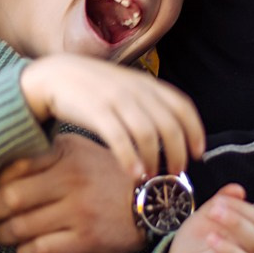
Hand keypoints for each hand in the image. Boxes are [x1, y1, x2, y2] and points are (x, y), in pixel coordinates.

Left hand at [0, 134, 145, 252]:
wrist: (156, 202)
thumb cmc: (111, 177)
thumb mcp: (83, 152)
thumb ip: (48, 154)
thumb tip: (5, 170)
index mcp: (67, 154)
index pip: (12, 168)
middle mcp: (71, 180)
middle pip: (9, 198)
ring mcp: (79, 212)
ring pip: (20, 227)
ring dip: (5, 234)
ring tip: (6, 234)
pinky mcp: (85, 240)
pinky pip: (38, 250)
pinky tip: (27, 250)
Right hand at [18, 54, 204, 180]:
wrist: (55, 76)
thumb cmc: (93, 88)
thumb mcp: (126, 88)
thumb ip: (148, 104)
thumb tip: (172, 134)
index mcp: (147, 84)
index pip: (183, 106)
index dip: (195, 131)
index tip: (198, 153)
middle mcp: (136, 90)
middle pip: (169, 125)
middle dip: (177, 153)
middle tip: (175, 172)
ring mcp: (116, 100)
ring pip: (148, 134)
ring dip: (154, 160)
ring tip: (152, 176)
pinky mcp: (96, 111)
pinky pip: (120, 138)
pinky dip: (130, 158)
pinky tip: (134, 174)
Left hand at [165, 185, 253, 252]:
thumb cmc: (194, 242)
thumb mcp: (204, 218)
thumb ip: (220, 203)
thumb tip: (238, 189)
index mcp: (246, 237)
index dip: (242, 209)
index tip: (219, 202)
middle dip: (236, 224)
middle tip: (213, 213)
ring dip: (231, 251)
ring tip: (210, 238)